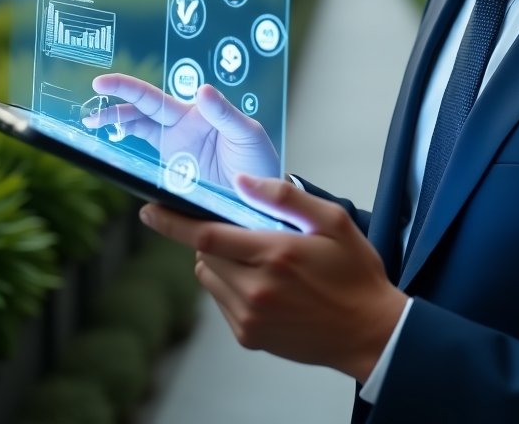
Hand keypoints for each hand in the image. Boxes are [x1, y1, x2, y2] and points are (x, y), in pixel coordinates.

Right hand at [87, 73, 280, 183]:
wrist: (261, 196)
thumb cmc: (257, 158)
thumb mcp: (246, 133)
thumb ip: (224, 113)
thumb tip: (202, 89)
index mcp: (195, 114)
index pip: (156, 98)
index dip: (128, 89)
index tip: (103, 82)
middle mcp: (179, 128)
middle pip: (140, 111)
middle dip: (113, 105)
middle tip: (88, 106)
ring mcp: (173, 149)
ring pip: (137, 131)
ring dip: (114, 125)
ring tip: (89, 124)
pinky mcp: (170, 172)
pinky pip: (143, 159)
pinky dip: (125, 152)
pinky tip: (108, 151)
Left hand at [139, 175, 407, 381]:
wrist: (368, 331)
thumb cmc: (355, 273)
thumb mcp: (334, 221)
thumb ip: (286, 197)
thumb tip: (244, 182)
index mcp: (275, 254)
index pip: (206, 235)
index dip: (173, 221)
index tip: (150, 210)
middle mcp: (256, 289)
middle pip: (204, 255)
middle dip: (212, 237)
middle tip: (246, 232)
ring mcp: (250, 317)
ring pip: (208, 278)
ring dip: (220, 262)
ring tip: (260, 259)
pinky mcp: (249, 337)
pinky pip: (221, 301)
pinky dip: (231, 286)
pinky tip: (266, 284)